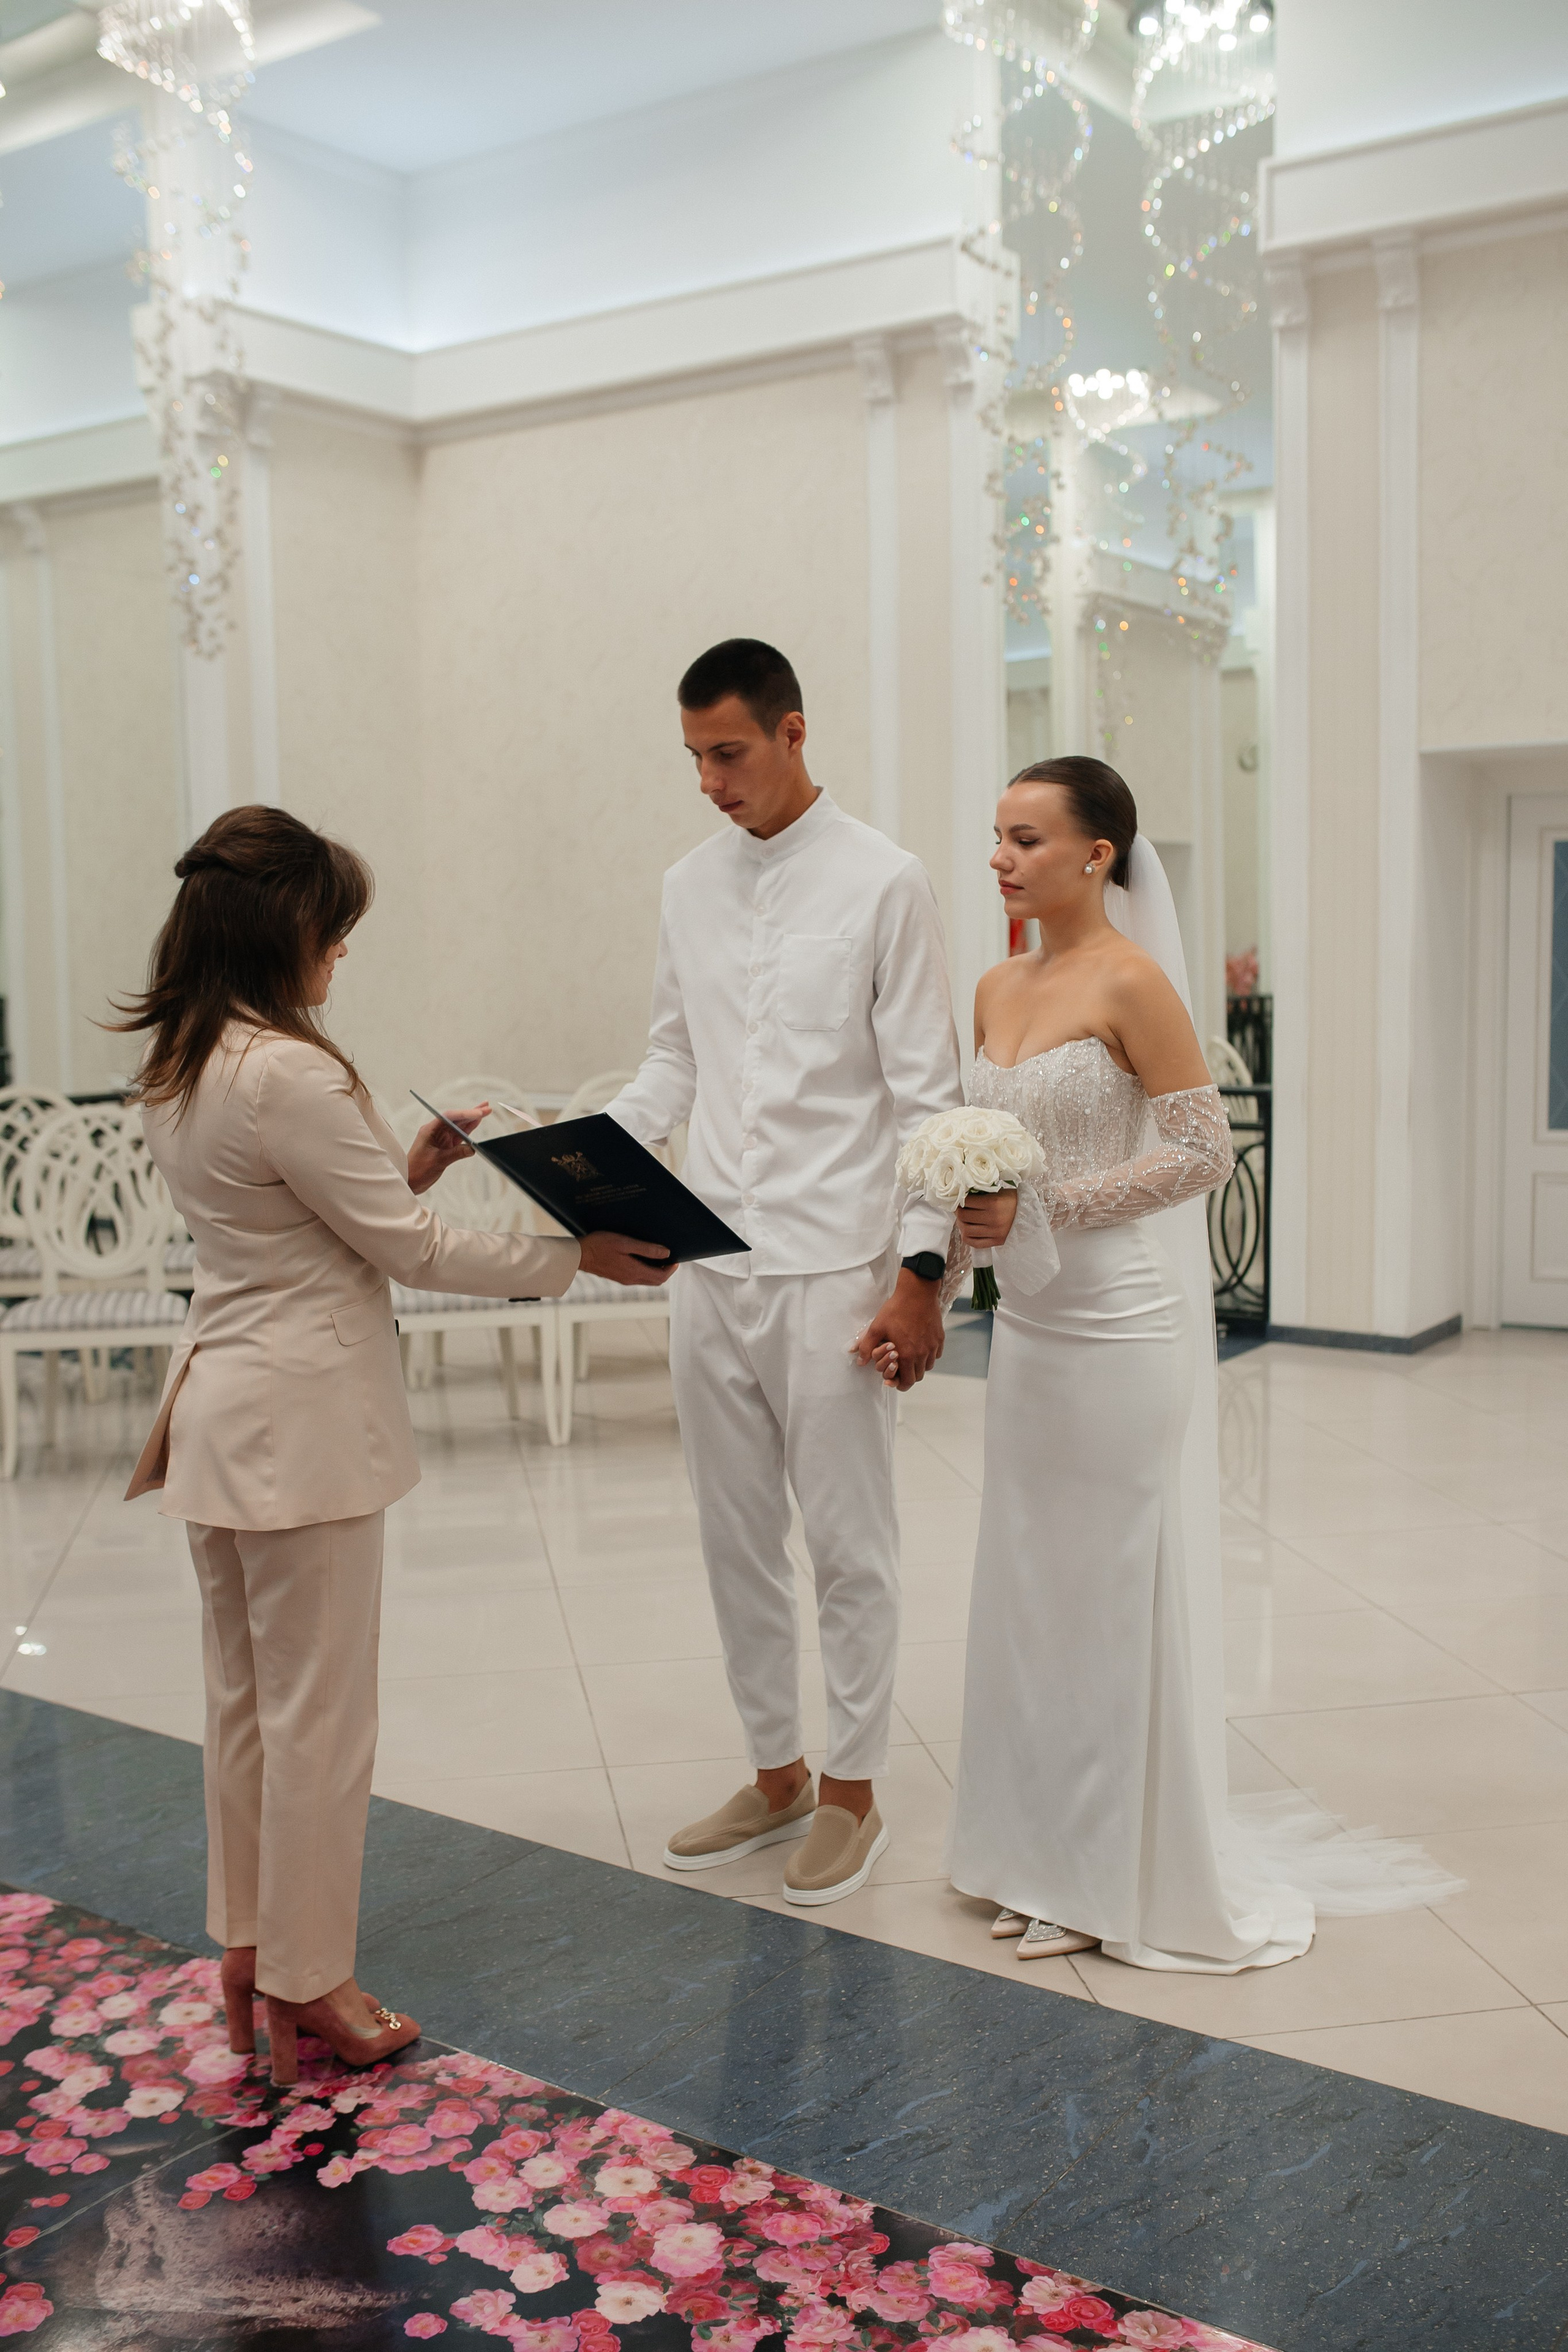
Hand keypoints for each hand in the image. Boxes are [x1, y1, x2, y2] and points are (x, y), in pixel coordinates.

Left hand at [407, 1103, 486, 1195]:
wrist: (409, 1181)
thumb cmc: (416, 1170)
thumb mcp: (438, 1161)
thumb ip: (456, 1153)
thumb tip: (472, 1148)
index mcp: (429, 1130)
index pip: (449, 1117)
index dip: (465, 1114)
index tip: (478, 1113)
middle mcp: (435, 1131)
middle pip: (456, 1119)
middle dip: (472, 1113)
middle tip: (486, 1107)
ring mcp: (441, 1138)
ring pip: (459, 1126)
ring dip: (472, 1119)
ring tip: (485, 1111)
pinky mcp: (445, 1146)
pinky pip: (459, 1136)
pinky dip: (468, 1131)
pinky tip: (476, 1124)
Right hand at [578, 1232, 675, 1287]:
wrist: (579, 1255)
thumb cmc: (600, 1245)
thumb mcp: (625, 1243)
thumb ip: (646, 1249)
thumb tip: (666, 1253)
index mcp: (634, 1271)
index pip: (660, 1277)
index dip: (671, 1269)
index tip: (676, 1259)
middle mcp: (630, 1279)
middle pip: (655, 1281)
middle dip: (665, 1271)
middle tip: (670, 1258)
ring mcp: (624, 1279)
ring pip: (647, 1279)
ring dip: (655, 1270)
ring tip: (658, 1256)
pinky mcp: (618, 1276)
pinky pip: (638, 1277)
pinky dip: (645, 1270)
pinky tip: (643, 1258)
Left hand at [851, 1267, 944, 1390]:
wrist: (917, 1292)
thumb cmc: (896, 1309)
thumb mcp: (876, 1327)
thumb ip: (867, 1347)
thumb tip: (861, 1361)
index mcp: (906, 1355)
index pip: (907, 1382)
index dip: (899, 1384)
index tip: (894, 1380)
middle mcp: (922, 1354)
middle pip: (918, 1377)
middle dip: (908, 1376)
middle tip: (899, 1368)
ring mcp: (932, 1346)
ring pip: (927, 1366)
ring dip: (918, 1366)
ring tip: (909, 1356)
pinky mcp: (939, 1338)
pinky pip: (935, 1354)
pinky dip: (928, 1355)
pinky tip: (919, 1345)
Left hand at [955, 1188, 1018, 1247]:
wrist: (1030, 1214)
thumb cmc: (1014, 1201)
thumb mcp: (999, 1192)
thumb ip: (982, 1195)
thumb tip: (963, 1197)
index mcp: (993, 1203)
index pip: (967, 1202)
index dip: (960, 1200)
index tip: (960, 1199)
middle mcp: (993, 1218)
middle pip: (964, 1216)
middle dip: (958, 1212)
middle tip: (960, 1209)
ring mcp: (994, 1232)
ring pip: (966, 1231)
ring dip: (961, 1225)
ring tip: (963, 1220)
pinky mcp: (996, 1241)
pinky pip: (974, 1243)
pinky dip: (967, 1237)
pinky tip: (968, 1231)